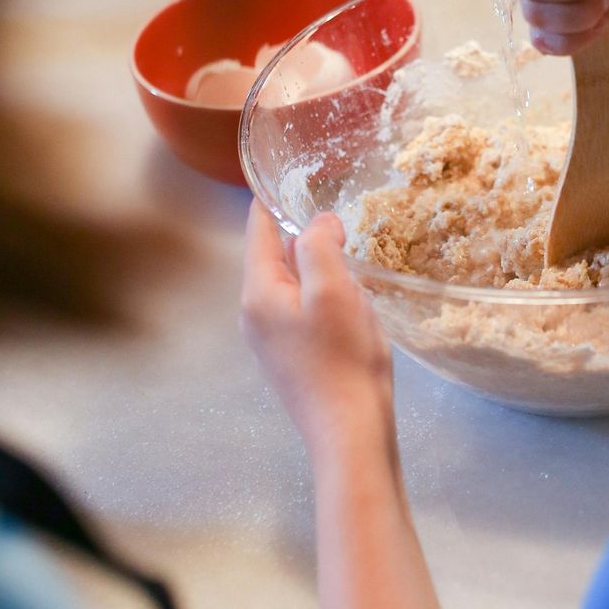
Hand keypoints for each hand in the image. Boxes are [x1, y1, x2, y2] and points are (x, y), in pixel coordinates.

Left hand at [241, 203, 393, 462]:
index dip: (276, 200)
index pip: (260, 230)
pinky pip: (303, 310)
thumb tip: (319, 222)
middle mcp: (255, 314)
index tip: (294, 175)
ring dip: (320, 270)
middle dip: (306, 238)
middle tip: (342, 222)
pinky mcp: (291, 358)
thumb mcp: (334, 290)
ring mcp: (271, 340)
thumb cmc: (342, 359)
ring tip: (352, 263)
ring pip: (293, 284)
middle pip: (276, 256)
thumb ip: (319, 246)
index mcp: (258, 293)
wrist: (349, 434)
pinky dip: (325, 297)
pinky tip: (352, 308)